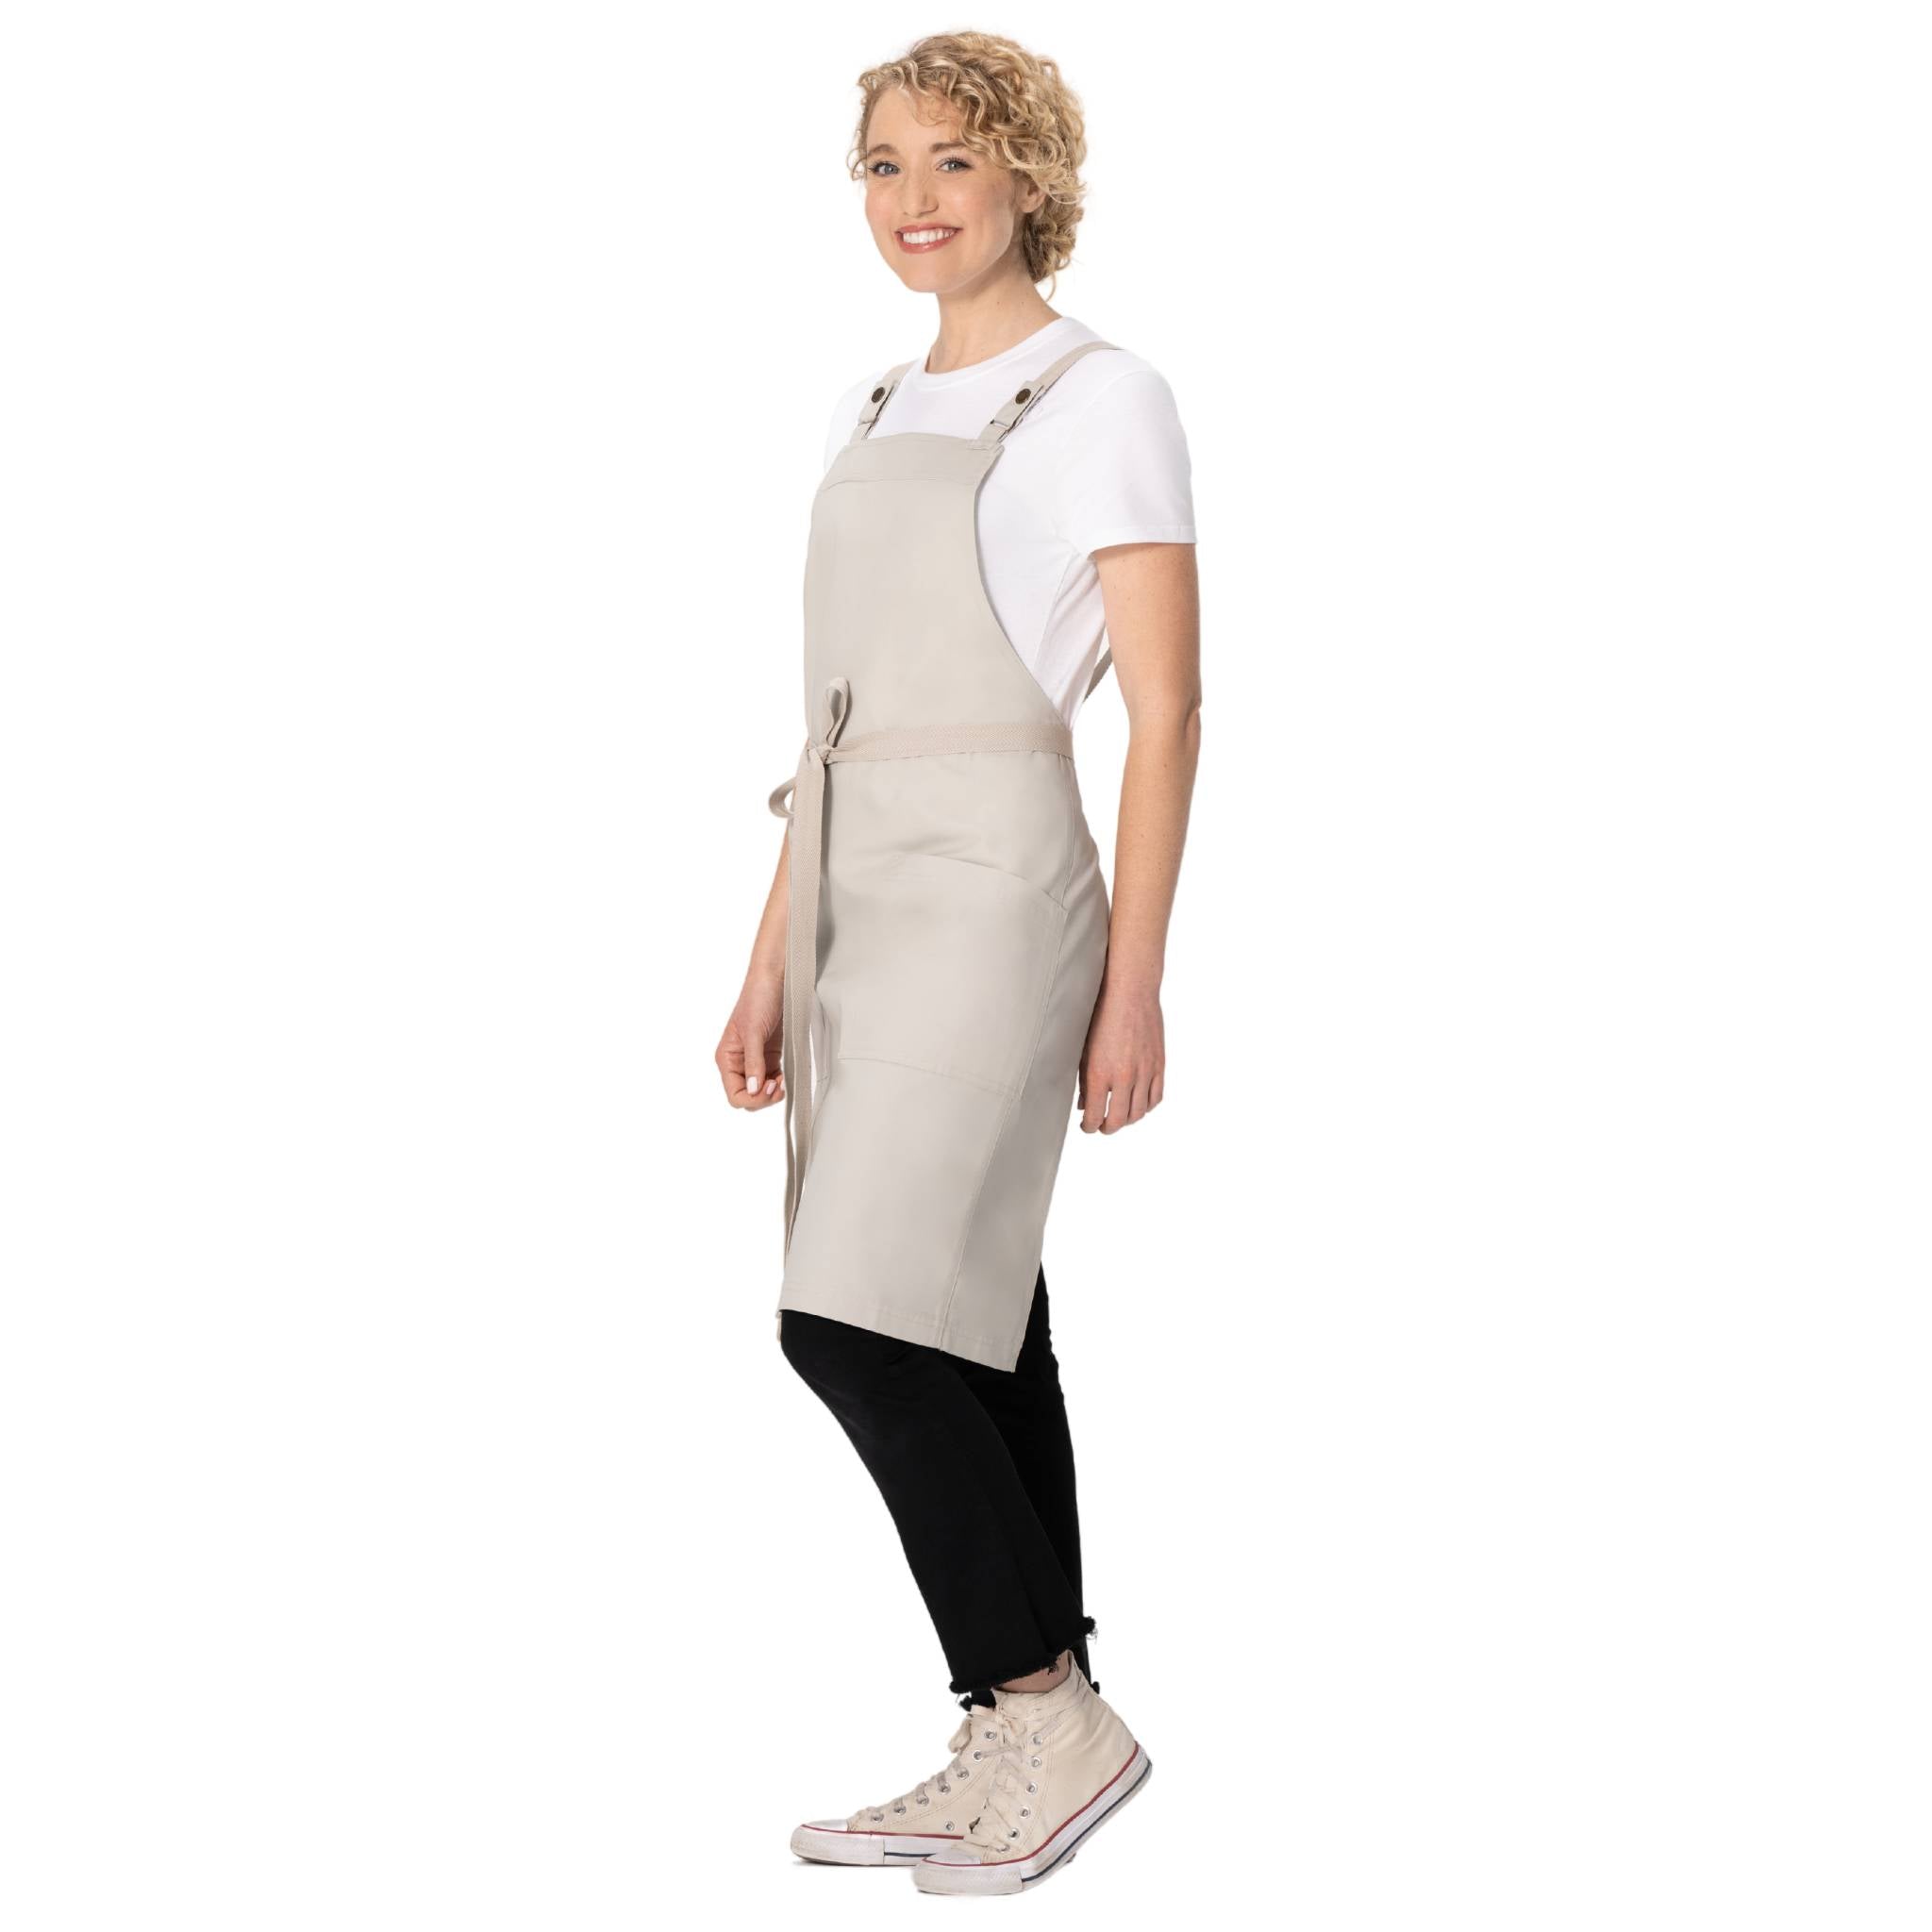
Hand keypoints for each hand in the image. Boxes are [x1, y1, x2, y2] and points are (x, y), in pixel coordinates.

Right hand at [718, 973, 786, 1109]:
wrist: (774, 980)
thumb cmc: (758, 998)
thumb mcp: (754, 1032)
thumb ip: (753, 1062)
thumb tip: (753, 1088)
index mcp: (726, 1057)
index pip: (734, 1094)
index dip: (752, 1098)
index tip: (769, 1088)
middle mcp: (738, 1062)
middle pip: (747, 1096)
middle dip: (762, 1097)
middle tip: (778, 1085)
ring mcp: (754, 1060)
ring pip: (760, 1091)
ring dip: (772, 1092)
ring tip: (783, 1081)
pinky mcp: (769, 1056)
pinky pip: (772, 1079)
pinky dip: (779, 1083)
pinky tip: (786, 1077)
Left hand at [1077, 985, 1163, 1132]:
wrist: (1130, 992)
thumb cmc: (1101, 1015)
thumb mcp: (1084, 1049)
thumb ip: (1084, 1080)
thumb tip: (1085, 1104)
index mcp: (1101, 1073)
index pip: (1096, 1116)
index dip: (1090, 1127)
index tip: (1087, 1127)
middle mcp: (1124, 1076)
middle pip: (1119, 1120)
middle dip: (1108, 1128)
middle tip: (1101, 1126)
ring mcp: (1145, 1072)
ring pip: (1139, 1113)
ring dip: (1128, 1120)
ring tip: (1119, 1116)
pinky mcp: (1159, 1065)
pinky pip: (1156, 1097)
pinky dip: (1147, 1107)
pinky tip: (1138, 1103)